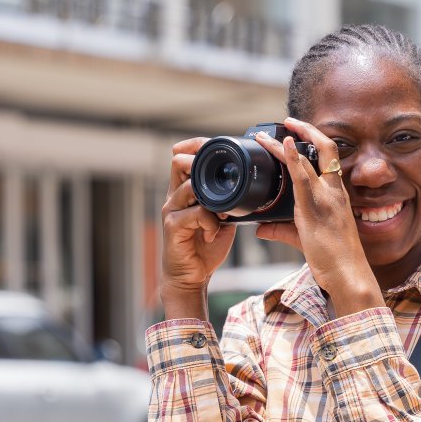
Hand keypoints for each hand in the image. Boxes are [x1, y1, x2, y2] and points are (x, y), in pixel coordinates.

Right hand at [160, 137, 236, 318]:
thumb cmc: (205, 246)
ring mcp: (171, 210)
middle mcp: (174, 197)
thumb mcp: (221, 218)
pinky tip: (213, 232)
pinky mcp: (172, 226)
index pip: (184, 158)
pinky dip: (210, 221)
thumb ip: (228, 201)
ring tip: (223, 214)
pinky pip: (195, 213)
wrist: (191, 275)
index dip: (197, 146)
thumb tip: (249, 186)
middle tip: (223, 181)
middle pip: (180, 164)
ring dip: (213, 199)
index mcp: (185, 191)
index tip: (216, 145)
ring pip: (191, 187)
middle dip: (202, 166)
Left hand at [253, 117, 382, 315]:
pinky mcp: (314, 208)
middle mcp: (334, 192)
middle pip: (326, 149)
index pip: (328, 160)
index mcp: (336, 196)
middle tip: (288, 120)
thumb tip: (260, 228)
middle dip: (307, 130)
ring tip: (265, 134)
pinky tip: (281, 144)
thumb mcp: (305, 240)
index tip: (297, 132)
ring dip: (285, 143)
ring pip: (309, 159)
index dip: (314, 142)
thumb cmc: (335, 260)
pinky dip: (290, 158)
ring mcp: (326, 198)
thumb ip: (281, 230)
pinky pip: (302, 177)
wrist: (350, 275)